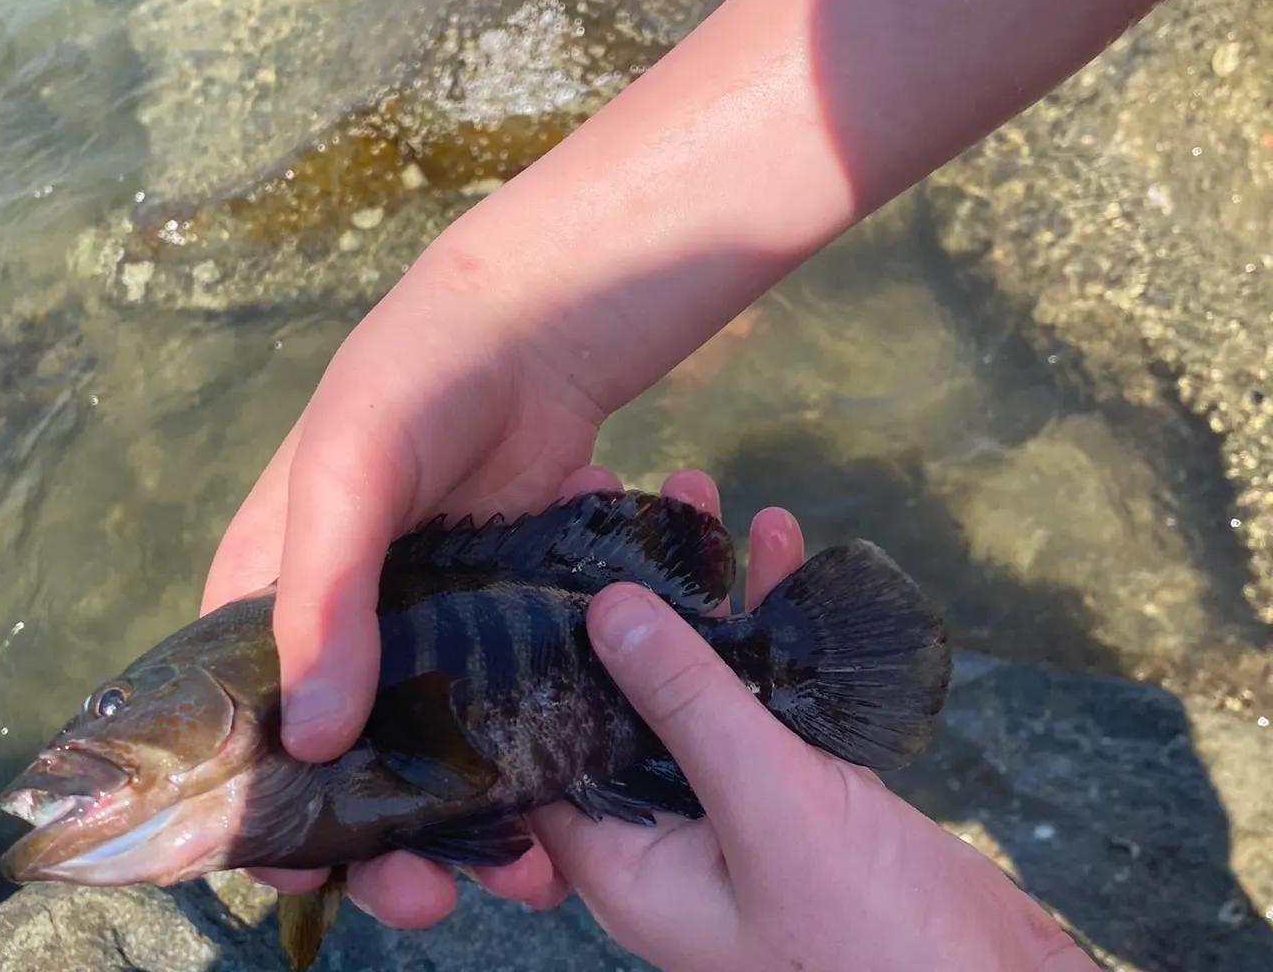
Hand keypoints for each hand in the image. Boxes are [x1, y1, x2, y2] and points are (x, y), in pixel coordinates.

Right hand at [202, 253, 726, 927]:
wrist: (533, 329)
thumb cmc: (413, 383)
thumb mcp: (347, 473)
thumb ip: (322, 596)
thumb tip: (311, 738)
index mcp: (270, 593)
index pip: (241, 727)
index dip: (265, 809)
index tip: (310, 876)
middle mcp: (343, 625)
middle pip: (342, 764)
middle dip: (376, 841)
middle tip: (426, 893)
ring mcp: (428, 630)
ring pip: (431, 755)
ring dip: (463, 823)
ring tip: (518, 871)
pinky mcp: (502, 623)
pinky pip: (507, 714)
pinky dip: (528, 766)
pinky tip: (567, 807)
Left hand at [535, 509, 1096, 971]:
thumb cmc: (874, 947)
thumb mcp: (766, 810)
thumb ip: (688, 704)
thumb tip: (603, 606)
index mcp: (628, 864)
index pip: (549, 740)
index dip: (542, 642)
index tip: (542, 546)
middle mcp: (671, 833)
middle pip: (628, 692)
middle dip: (630, 591)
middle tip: (620, 492)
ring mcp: (743, 810)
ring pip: (705, 680)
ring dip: (706, 589)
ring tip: (699, 490)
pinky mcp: (812, 793)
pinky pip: (774, 689)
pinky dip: (776, 620)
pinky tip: (778, 540)